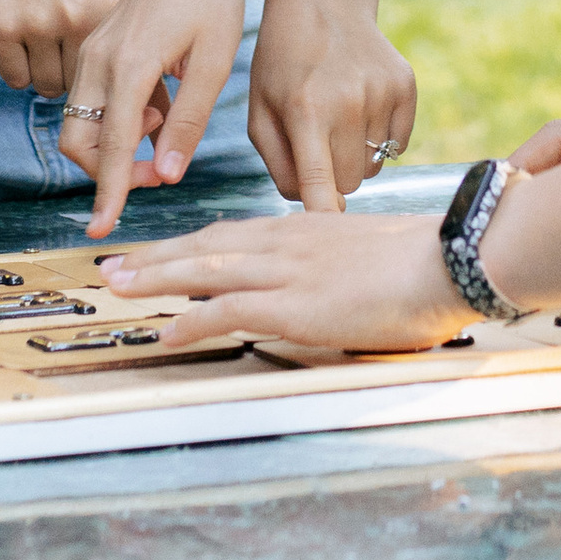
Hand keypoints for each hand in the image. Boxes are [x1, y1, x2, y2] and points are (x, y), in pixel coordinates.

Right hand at [0, 0, 138, 99]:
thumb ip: (117, 21)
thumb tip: (143, 80)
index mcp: (109, 0)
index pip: (120, 70)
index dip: (109, 73)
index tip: (102, 69)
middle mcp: (76, 13)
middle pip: (81, 84)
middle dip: (72, 72)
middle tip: (63, 45)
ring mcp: (36, 21)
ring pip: (45, 86)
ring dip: (44, 72)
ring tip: (42, 39)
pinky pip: (15, 78)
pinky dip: (16, 66)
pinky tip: (19, 36)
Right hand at [58, 0, 252, 235]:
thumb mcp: (213, 64)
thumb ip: (188, 122)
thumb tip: (165, 174)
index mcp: (128, 63)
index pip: (109, 145)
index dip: (107, 192)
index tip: (102, 230)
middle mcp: (99, 56)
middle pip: (79, 138)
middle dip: (107, 170)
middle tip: (156, 173)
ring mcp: (94, 47)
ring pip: (80, 119)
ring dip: (113, 143)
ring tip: (164, 127)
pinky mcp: (97, 42)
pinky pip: (92, 96)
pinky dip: (115, 117)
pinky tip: (157, 108)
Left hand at [100, 211, 469, 353]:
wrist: (447, 256)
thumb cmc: (418, 258)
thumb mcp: (361, 251)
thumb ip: (329, 260)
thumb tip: (317, 279)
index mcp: (300, 229)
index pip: (228, 234)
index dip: (186, 244)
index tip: (154, 252)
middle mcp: (285, 243)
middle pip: (205, 247)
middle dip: (155, 258)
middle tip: (112, 267)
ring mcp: (289, 271)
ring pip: (207, 270)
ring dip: (157, 279)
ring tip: (118, 288)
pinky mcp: (298, 303)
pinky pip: (233, 310)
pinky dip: (194, 320)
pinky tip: (167, 330)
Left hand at [246, 0, 415, 212]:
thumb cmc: (281, 62)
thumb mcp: (261, 110)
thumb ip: (280, 165)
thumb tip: (316, 209)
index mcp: (305, 110)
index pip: (320, 184)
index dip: (325, 218)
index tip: (331, 245)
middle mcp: (348, 103)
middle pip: (349, 184)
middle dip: (331, 177)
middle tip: (315, 144)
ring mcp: (382, 93)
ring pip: (373, 167)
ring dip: (353, 156)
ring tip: (335, 116)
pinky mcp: (406, 86)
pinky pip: (396, 145)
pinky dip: (378, 138)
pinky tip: (359, 103)